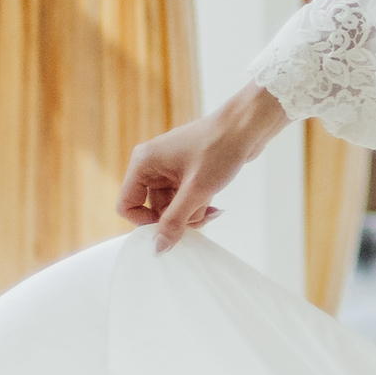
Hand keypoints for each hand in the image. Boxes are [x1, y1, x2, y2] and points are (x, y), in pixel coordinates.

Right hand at [118, 86, 289, 249]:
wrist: (248, 126)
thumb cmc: (220, 149)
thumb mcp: (196, 190)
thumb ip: (175, 221)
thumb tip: (158, 248)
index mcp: (143, 163)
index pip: (127, 205)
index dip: (146, 223)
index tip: (170, 229)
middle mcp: (153, 165)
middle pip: (153, 209)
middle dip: (178, 219)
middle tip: (201, 219)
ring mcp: (171, 168)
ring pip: (173, 206)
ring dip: (193, 214)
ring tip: (213, 210)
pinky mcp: (188, 171)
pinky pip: (186, 198)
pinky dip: (200, 205)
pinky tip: (218, 208)